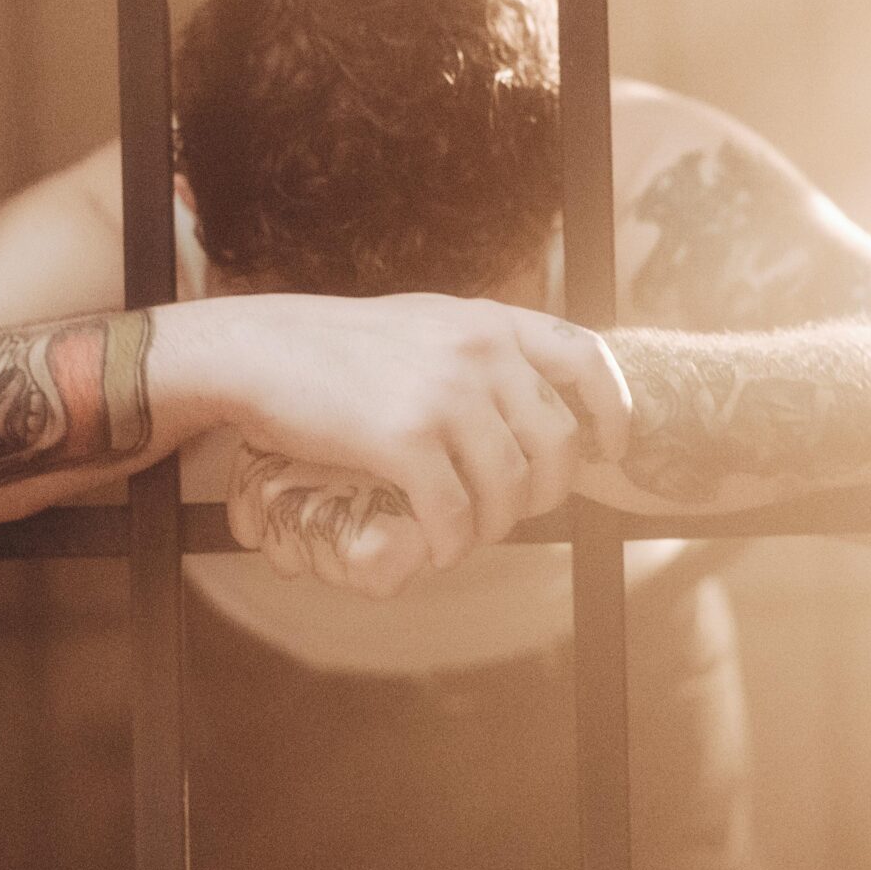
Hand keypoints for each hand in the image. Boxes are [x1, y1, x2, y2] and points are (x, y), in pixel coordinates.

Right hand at [168, 292, 630, 568]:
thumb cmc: (335, 346)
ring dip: (494, 528)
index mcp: (488, 322)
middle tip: (514, 512)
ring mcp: (444, 396)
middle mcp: (478, 354)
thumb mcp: (425, 322)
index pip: (586, 358)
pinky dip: (453, 544)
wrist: (258, 351)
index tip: (611, 449)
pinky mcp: (403, 441)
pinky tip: (436, 548)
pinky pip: (455, 513)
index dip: (612, 411)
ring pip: (510, 488)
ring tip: (467, 536)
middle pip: (556, 444)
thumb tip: (530, 394)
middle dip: (545, 493)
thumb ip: (479, 348)